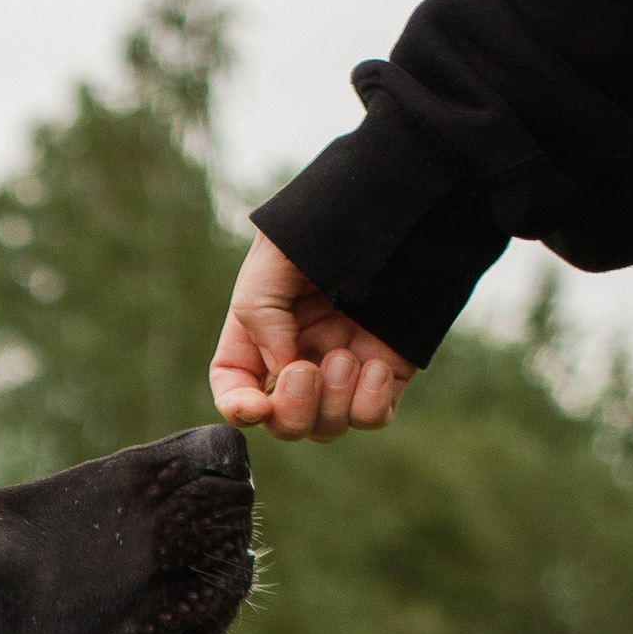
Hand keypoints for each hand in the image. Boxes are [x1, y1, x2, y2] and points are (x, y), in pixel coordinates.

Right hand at [208, 235, 414, 440]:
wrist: (397, 206)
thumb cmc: (325, 226)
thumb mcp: (271, 266)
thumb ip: (261, 322)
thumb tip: (282, 373)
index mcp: (261, 334)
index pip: (236, 390)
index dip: (238, 409)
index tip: (255, 408)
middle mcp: (299, 357)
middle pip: (284, 423)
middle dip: (292, 411)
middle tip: (306, 372)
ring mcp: (344, 368)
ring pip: (326, 427)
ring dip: (333, 404)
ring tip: (346, 355)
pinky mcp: (386, 370)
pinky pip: (372, 417)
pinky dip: (370, 404)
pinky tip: (376, 367)